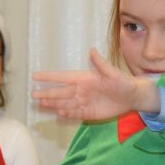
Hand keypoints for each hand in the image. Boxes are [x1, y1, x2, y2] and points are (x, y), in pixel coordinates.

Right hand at [33, 48, 159, 121]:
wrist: (131, 97)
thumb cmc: (122, 82)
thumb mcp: (113, 73)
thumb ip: (101, 64)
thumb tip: (92, 51)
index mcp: (84, 78)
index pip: (63, 77)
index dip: (49, 77)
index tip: (35, 76)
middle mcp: (80, 90)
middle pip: (60, 92)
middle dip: (47, 94)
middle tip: (33, 95)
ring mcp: (83, 102)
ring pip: (64, 103)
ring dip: (53, 104)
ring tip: (41, 104)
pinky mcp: (89, 112)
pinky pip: (75, 113)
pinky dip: (67, 114)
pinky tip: (58, 113)